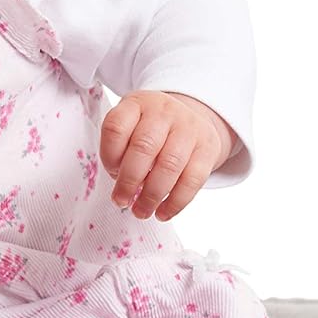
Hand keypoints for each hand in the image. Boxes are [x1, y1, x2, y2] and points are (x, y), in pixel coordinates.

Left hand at [99, 90, 230, 221]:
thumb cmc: (149, 129)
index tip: (110, 174)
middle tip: (121, 201)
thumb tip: (124, 189)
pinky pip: (193, 179)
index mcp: (136, 104)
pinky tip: (163, 213)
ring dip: (152, 195)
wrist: (190, 118)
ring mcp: (188, 127)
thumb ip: (120, 150)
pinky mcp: (208, 147)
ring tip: (140, 212)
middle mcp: (163, 111)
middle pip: (144, 147)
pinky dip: (176, 202)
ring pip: (169, 165)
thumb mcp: (130, 126)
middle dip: (129, 181)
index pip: (116, 127)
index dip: (109, 155)